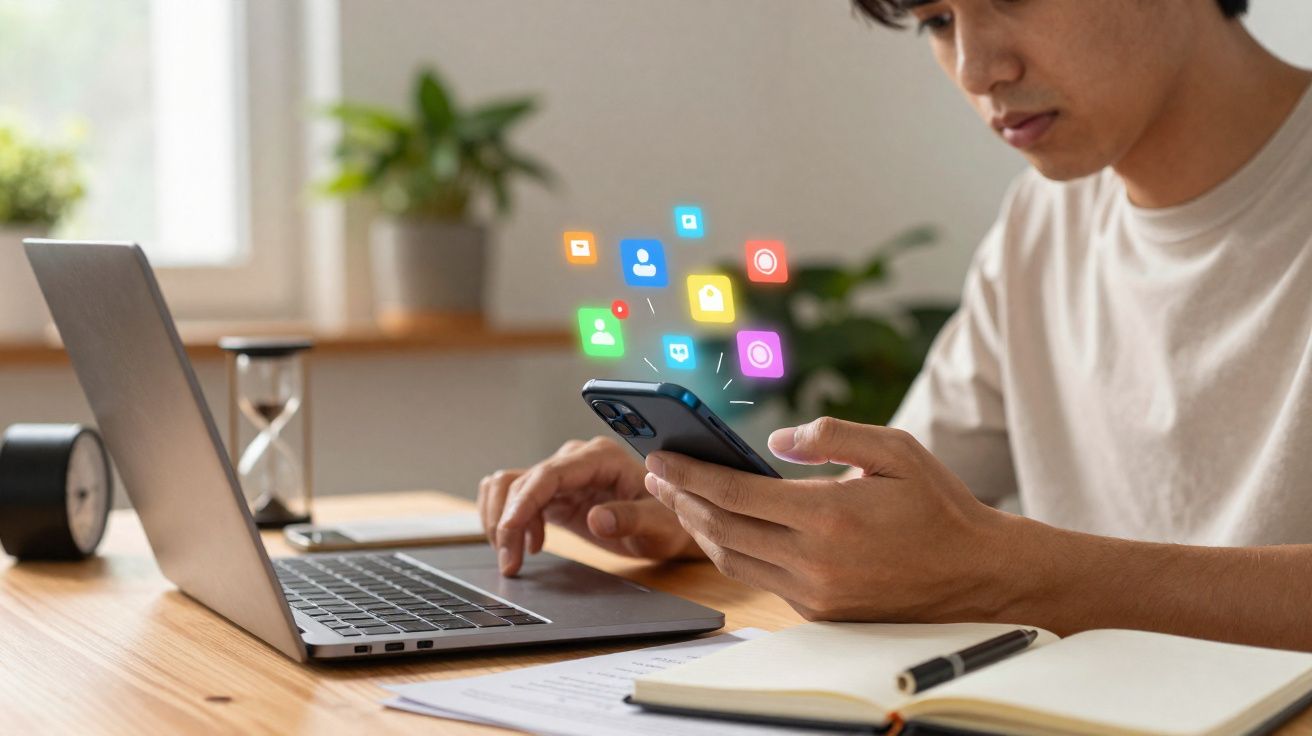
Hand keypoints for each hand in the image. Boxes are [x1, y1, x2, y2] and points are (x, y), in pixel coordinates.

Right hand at [478, 437, 701, 575]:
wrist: (670, 524)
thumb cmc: (668, 521)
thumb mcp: (657, 525)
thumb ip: (630, 518)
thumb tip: (597, 519)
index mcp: (601, 458)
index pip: (549, 474)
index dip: (523, 501)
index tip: (508, 530)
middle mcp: (576, 460)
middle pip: (521, 481)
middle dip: (507, 522)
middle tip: (510, 564)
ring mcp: (562, 475)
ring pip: (509, 485)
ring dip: (502, 520)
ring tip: (513, 558)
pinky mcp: (555, 493)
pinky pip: (515, 496)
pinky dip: (510, 520)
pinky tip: (528, 547)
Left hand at [643, 417, 1020, 621]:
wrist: (975, 575)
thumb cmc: (937, 506)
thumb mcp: (895, 450)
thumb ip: (832, 435)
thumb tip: (774, 442)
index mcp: (828, 515)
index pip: (734, 493)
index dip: (690, 473)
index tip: (661, 456)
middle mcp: (814, 560)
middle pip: (721, 528)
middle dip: (682, 498)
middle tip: (657, 474)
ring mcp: (814, 592)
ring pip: (733, 559)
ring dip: (699, 527)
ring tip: (680, 498)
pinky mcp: (820, 611)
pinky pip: (760, 579)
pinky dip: (733, 551)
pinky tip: (723, 528)